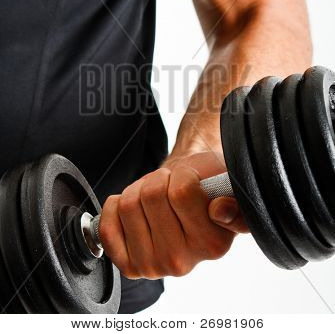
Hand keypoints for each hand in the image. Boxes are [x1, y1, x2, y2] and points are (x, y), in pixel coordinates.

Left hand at [99, 151, 247, 279]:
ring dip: (139, 190)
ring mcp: (153, 266)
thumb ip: (234, 203)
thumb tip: (220, 210)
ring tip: (156, 196)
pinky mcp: (129, 265)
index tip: (192, 178)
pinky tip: (136, 209)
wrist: (185, 200)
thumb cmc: (205, 188)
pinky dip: (116, 206)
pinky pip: (108, 226)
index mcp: (213, 244)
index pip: (181, 191)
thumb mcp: (229, 186)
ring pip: (129, 204)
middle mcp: (184, 262)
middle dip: (160, 179)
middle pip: (152, 195)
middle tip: (172, 186)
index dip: (183, 173)